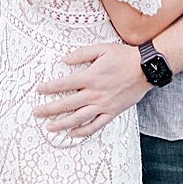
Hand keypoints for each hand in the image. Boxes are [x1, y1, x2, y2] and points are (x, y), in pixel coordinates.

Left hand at [33, 42, 149, 137]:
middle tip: (36, 113)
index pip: (64, 84)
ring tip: (49, 127)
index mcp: (90, 77)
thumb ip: (81, 54)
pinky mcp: (113, 112)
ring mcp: (104, 105)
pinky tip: (73, 133)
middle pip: (67, 104)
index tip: (38, 90)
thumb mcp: (100, 49)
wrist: (146, 69)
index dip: (49, 88)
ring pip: (79, 118)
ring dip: (63, 124)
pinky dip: (84, 131)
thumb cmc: (123, 57)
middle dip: (49, 109)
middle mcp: (95, 94)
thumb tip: (64, 60)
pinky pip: (97, 125)